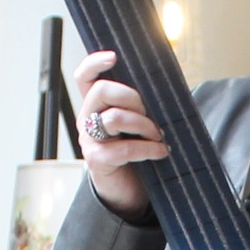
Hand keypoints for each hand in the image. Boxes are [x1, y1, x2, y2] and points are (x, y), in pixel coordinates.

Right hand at [76, 50, 167, 222]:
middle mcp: (87, 119)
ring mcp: (89, 140)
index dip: (95, 63)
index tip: (114, 56)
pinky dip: (149, 148)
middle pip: (102, 91)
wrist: (126, 193)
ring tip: (159, 135)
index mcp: (95, 106)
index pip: (84, 77)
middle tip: (150, 113)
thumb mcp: (136, 126)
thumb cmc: (134, 155)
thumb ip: (140, 107)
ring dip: (144, 124)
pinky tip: (162, 151)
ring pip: (115, 117)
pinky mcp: (97, 160)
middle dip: (132, 97)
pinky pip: (125, 148)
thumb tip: (164, 88)